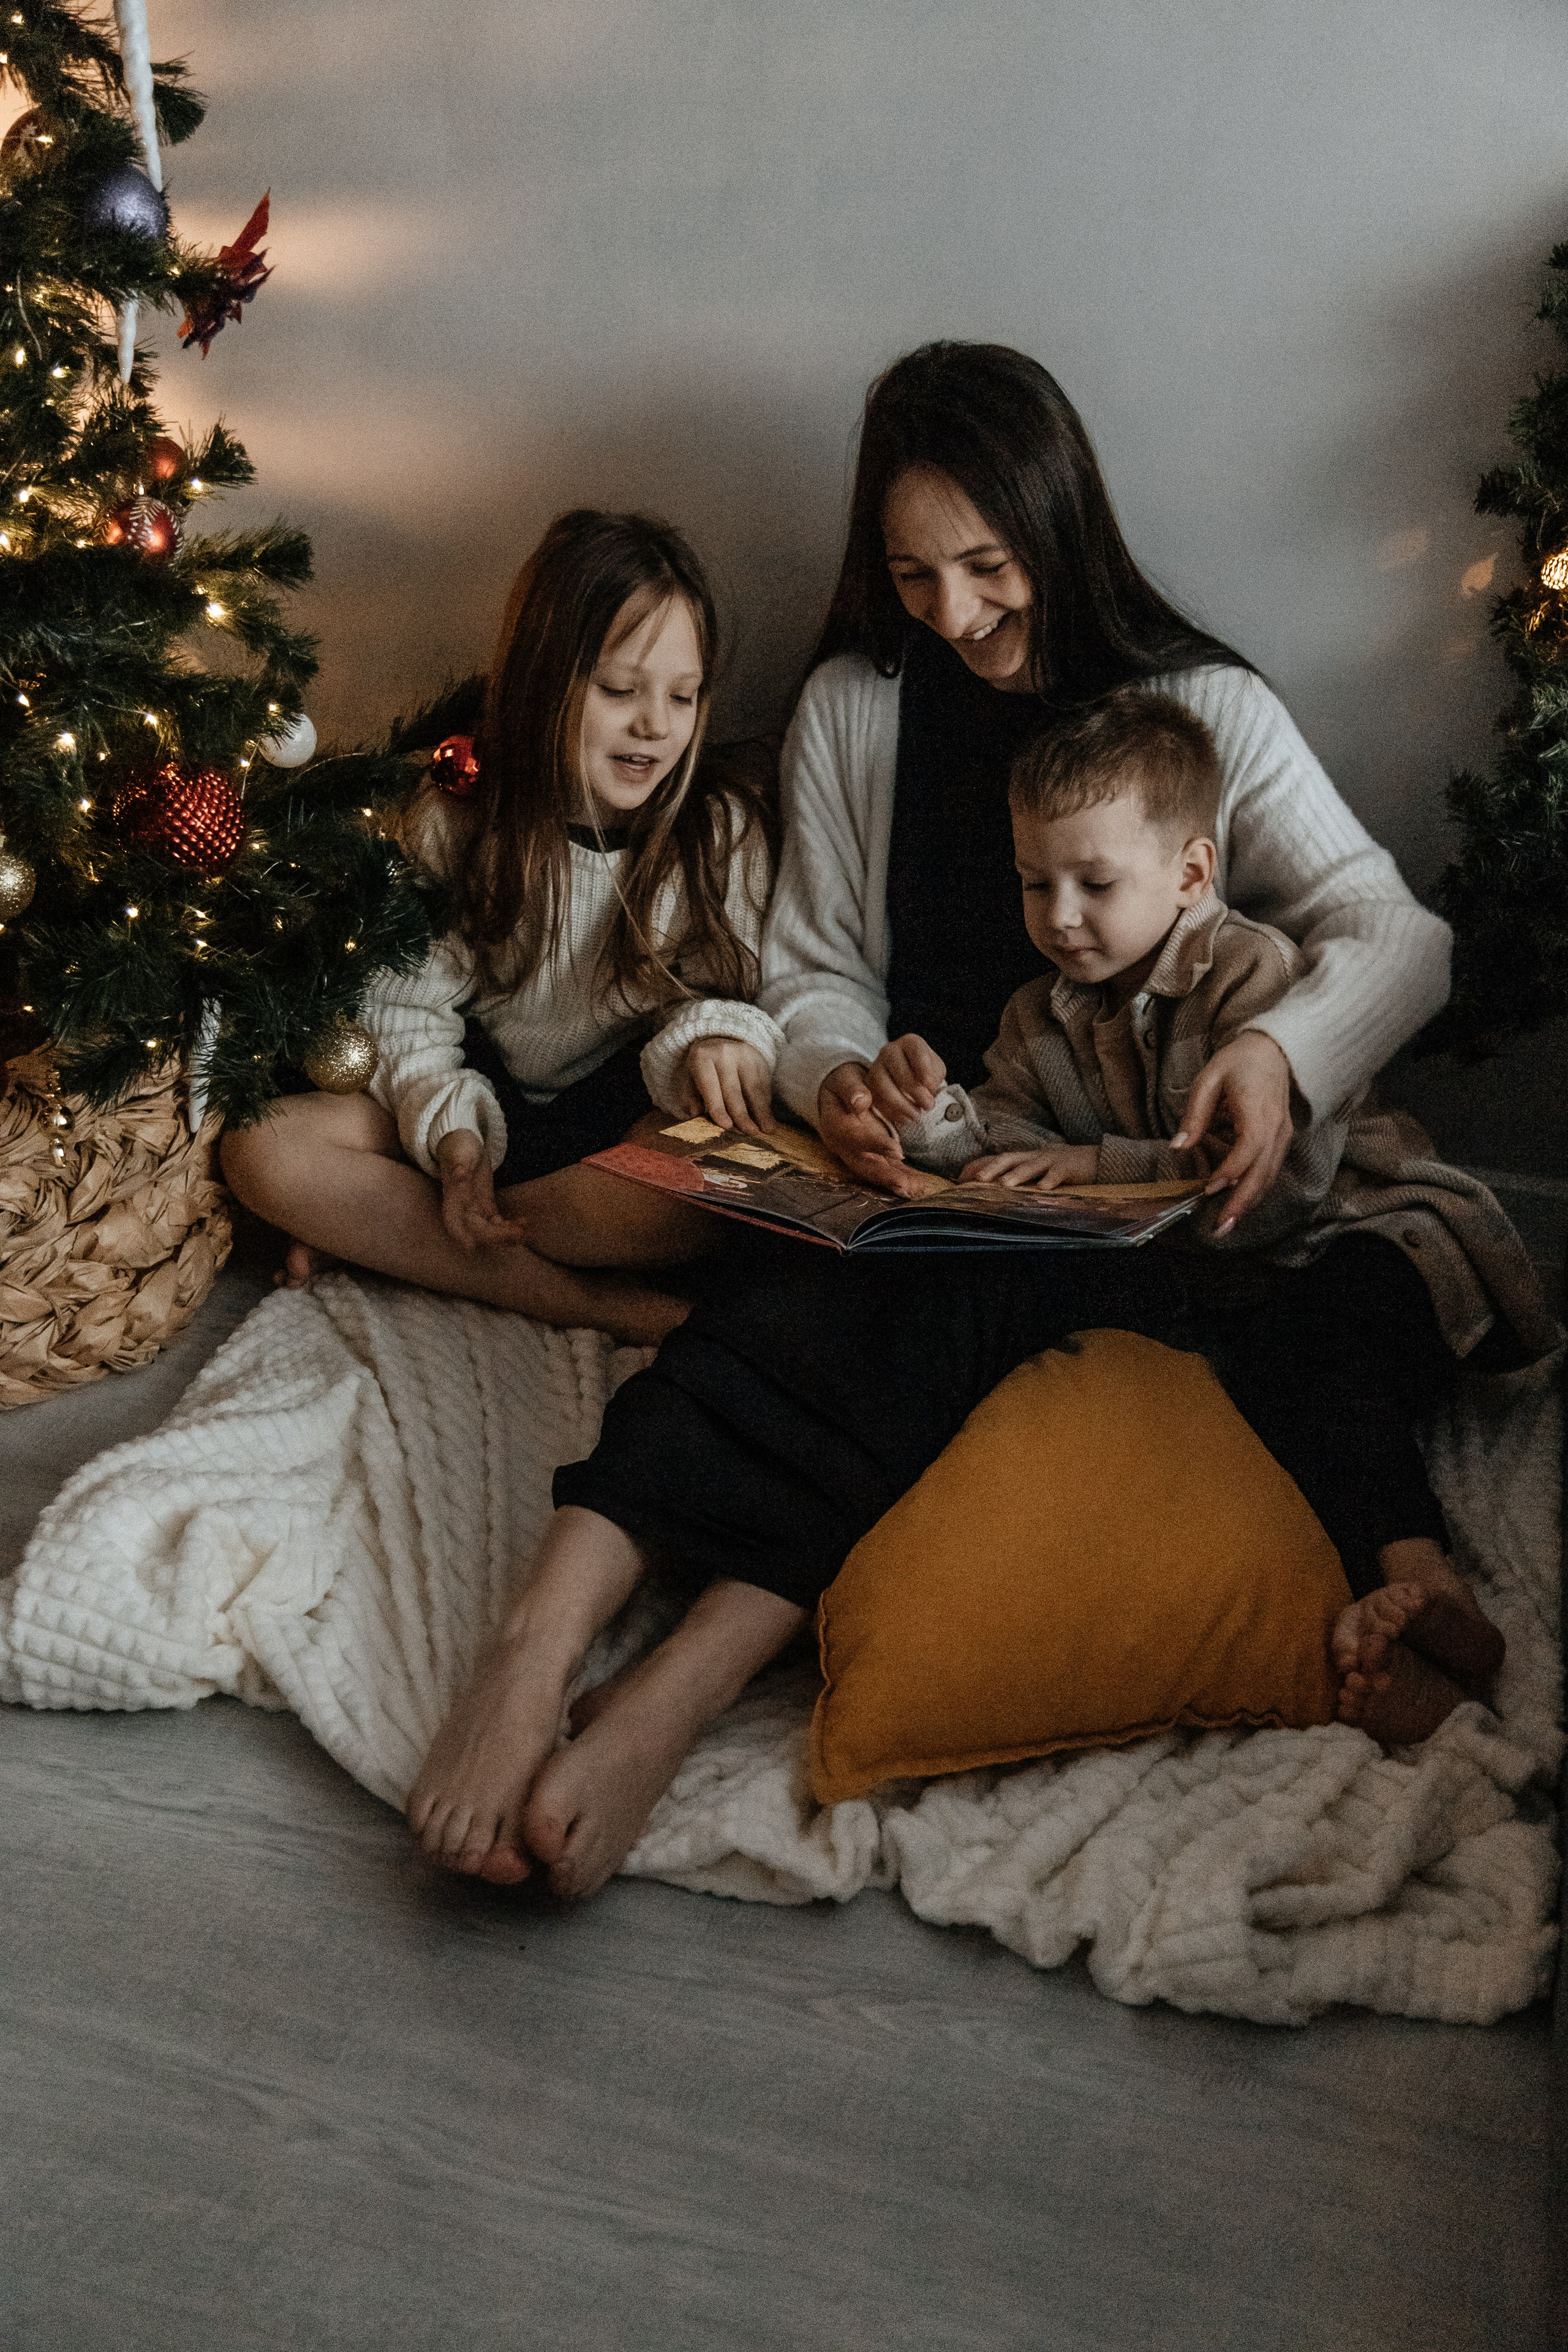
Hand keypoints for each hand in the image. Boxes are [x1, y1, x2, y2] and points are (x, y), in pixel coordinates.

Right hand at [436, 1128, 526, 1249]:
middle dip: (496, 1237)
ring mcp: (475, 1212)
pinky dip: (511, 1226)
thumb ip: (458, 1163)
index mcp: (451, 1200)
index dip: (462, 1236)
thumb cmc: (459, 1147)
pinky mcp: (486, 1210)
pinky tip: (525, 1222)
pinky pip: (499, 1224)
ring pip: (490, 1232)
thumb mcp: (459, 1152)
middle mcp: (461, 1211)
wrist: (464, 1144)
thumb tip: (459, 1173)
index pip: (454, 1223)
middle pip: (476, 1231)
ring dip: (507, 1235)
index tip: (472, 1246)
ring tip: (524, 1230)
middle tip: (518, 1233)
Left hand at [679, 1037, 776, 1133]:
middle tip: (750, 1132)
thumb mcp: (690, 1079)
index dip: (718, 1107)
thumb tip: (698, 1118)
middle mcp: (724, 1054)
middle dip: (742, 1114)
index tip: (727, 1126)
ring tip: (767, 1129)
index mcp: (702, 1058)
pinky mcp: (759, 1060)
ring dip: (761, 1110)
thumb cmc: (703, 1069)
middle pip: (733, 1089)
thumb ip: (691, 1099)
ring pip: (753, 1087)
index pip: (710, 1086)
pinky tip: (768, 1117)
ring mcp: (744, 1055)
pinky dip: (766, 1102)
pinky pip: (764, 1084)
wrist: (720, 1042)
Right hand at [816, 1061, 927, 1196]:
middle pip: (863, 1164)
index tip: (897, 1150)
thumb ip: (850, 1088)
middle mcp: (845, 1146)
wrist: (841, 1093)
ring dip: (894, 1182)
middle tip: (905, 1184)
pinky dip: (901, 1178)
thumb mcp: (844, 1079)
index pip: (855, 1138)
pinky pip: (886, 1169)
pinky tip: (917, 1185)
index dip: (874, 1145)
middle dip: (884, 1176)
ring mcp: (858, 1153)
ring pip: (875, 1172)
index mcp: (836, 1126)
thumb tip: (860, 1102)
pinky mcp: (872, 1155)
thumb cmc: (844, 1084)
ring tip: (916, 1189)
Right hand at [866, 1033, 945, 1124]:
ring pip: (882, 1084)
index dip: (923, 1067)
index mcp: (910, 1043)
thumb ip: (933, 1076)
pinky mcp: (868, 1084)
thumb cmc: (925, 1074)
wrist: (911, 1083)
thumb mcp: (936, 1071)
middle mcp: (890, 1051)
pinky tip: (905, 1117)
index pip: (916, 1049)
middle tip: (928, 1105)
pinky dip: (891, 1111)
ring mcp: (877, 1066)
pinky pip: (875, 1097)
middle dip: (915, 1090)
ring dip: (901, 1103)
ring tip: (916, 1114)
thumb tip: (927, 1087)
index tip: (929, 1085)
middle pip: (898, 1068)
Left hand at [960, 1145, 1099, 1189]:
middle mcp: (1035, 1156)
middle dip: (992, 1168)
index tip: (962, 1177)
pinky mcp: (1069, 1167)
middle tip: (978, 1180)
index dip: (981, 1165)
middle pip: (1010, 1158)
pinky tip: (1043, 1189)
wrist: (1095, 1159)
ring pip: (1031, 1165)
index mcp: (1026, 1157)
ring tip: (1005, 1184)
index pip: (998, 1159)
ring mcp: (1052, 1160)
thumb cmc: (1061, 1168)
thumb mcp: (1037, 1170)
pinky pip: (1058, 1173)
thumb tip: (993, 1188)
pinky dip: (1050, 1180)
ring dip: (1017, 1175)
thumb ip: (1018, 1176)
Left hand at [1172, 1030, 1292, 1235]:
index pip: (1249, 1147)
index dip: (1231, 1171)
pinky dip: (1255, 1190)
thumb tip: (1178, 1146)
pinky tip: (1238, 1204)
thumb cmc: (1238, 1062)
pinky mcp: (1282, 1140)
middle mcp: (1276, 1127)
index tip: (1210, 1188)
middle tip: (1220, 1227)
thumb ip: (1194, 1114)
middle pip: (1262, 1171)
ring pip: (1269, 1176)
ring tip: (1226, 1224)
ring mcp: (1283, 1135)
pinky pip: (1270, 1170)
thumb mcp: (1209, 1079)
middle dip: (1242, 1202)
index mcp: (1258, 1109)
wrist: (1273, 1051)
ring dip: (1249, 1202)